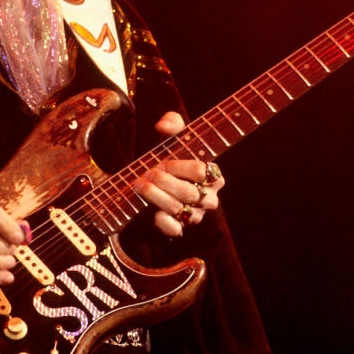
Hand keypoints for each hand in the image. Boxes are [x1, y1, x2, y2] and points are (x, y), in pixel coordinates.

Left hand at [131, 111, 224, 237]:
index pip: (201, 171)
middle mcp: (209, 198)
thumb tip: (163, 125)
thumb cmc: (172, 160)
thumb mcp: (175, 139)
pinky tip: (151, 211)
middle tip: (146, 173)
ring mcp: (195, 215)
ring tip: (139, 185)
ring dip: (155, 196)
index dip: (178, 166)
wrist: (159, 186)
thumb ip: (173, 124)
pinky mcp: (180, 229)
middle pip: (188, 192)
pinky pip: (173, 229)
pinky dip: (161, 221)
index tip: (162, 162)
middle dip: (163, 181)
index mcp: (214, 176)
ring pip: (178, 209)